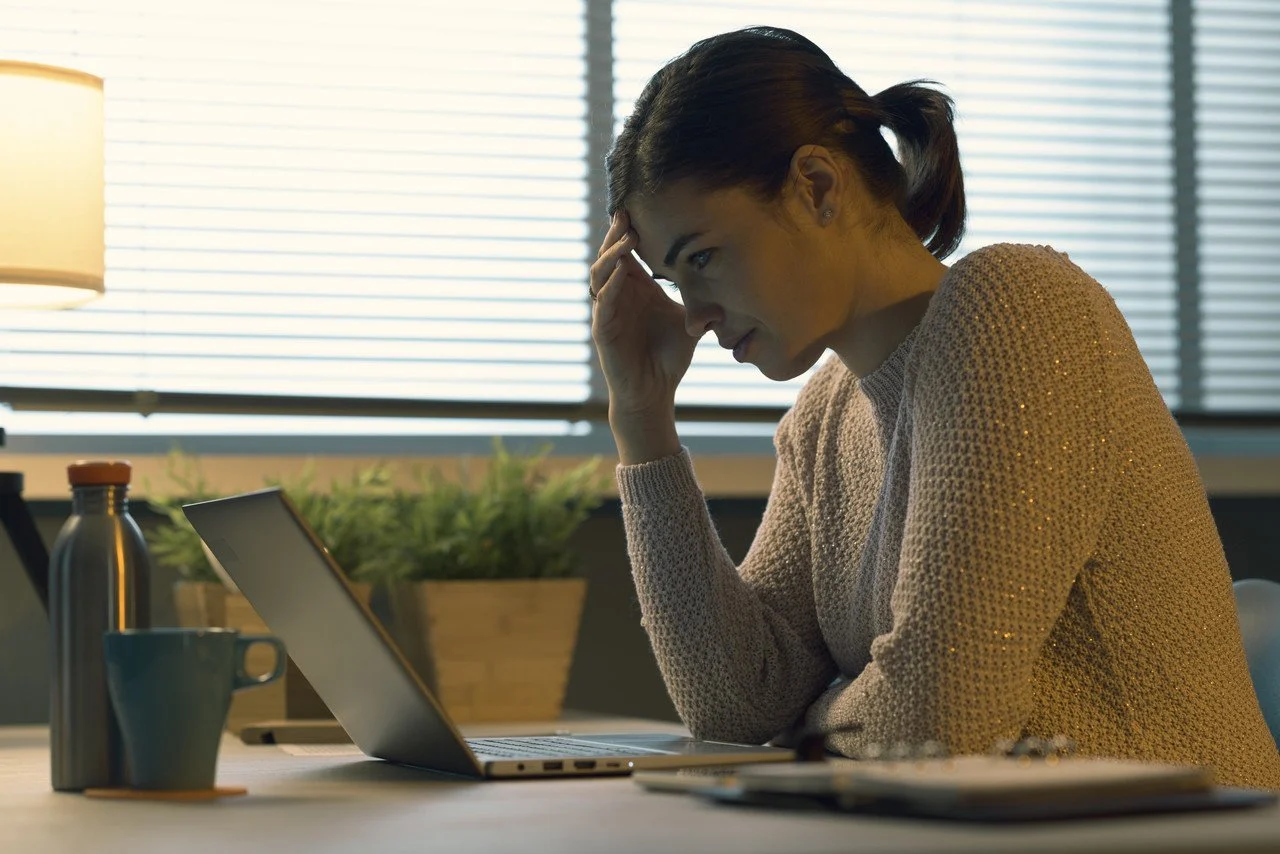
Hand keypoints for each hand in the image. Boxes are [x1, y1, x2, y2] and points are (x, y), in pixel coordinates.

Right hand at [589, 211, 698, 417]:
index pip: (626, 253)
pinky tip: (622, 272)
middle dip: (616, 235)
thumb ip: (703, 299)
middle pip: (609, 257)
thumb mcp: (691, 320)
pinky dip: (610, 286)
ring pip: (600, 275)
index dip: (628, 232)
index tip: (637, 210)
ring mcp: (607, 312)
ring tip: (627, 238)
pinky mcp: (603, 331)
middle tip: (626, 214)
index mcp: (635, 289)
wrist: (656, 392)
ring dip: (611, 255)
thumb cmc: (669, 357)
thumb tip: (732, 280)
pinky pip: (602, 304)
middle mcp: (618, 296)